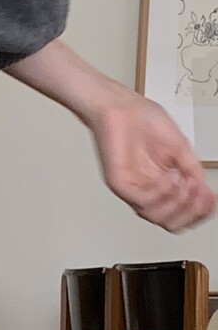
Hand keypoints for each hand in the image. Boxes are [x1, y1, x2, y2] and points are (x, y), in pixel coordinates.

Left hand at [6, 40, 216, 231]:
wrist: (120, 106)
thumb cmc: (142, 120)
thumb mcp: (179, 146)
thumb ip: (191, 169)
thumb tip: (204, 189)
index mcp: (161, 185)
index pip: (181, 213)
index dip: (199, 212)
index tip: (211, 199)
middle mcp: (147, 191)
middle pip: (170, 223)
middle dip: (190, 211)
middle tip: (199, 193)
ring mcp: (133, 189)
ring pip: (156, 216)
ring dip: (177, 202)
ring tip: (185, 183)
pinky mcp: (119, 184)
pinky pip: (141, 200)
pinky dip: (160, 192)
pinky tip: (170, 177)